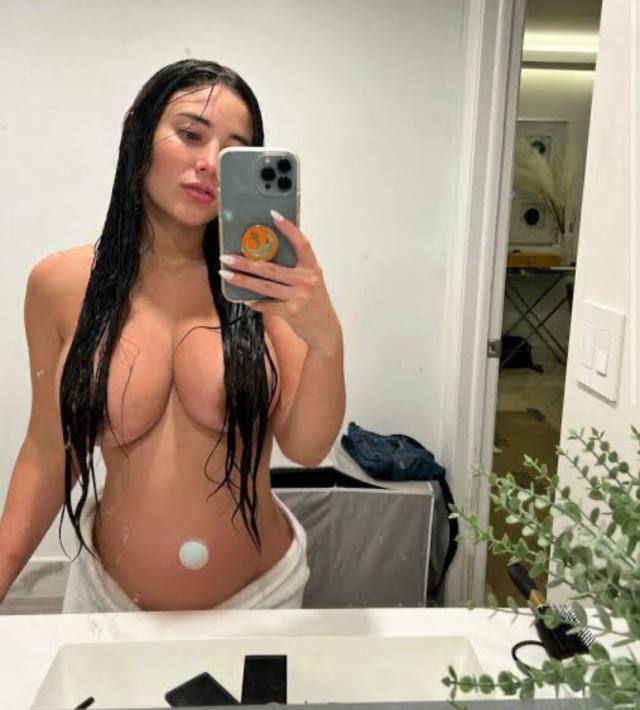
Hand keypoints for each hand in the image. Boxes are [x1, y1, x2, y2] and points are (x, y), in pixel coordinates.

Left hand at [218, 210, 341, 353]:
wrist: (324, 329)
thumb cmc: (314, 302)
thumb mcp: (311, 281)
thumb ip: (295, 269)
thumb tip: (264, 257)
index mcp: (312, 268)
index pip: (302, 243)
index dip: (288, 228)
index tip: (273, 215)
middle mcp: (307, 280)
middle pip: (271, 268)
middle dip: (245, 262)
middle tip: (226, 256)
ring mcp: (299, 296)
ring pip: (264, 286)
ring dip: (241, 279)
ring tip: (225, 273)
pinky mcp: (291, 312)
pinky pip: (266, 304)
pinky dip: (254, 301)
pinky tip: (243, 297)